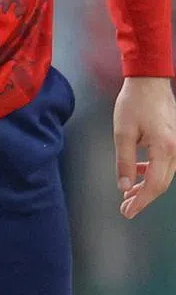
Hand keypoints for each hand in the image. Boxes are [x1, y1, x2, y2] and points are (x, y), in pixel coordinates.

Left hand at [113, 76, 175, 218]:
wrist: (149, 81)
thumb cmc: (134, 103)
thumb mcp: (123, 132)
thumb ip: (125, 161)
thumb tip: (124, 187)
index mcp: (165, 148)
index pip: (155, 184)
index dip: (141, 201)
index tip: (127, 212)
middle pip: (162, 183)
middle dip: (143, 197)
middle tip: (125, 208)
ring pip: (164, 175)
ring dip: (147, 185)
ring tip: (128, 194)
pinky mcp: (174, 142)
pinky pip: (165, 164)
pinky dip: (151, 172)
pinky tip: (138, 173)